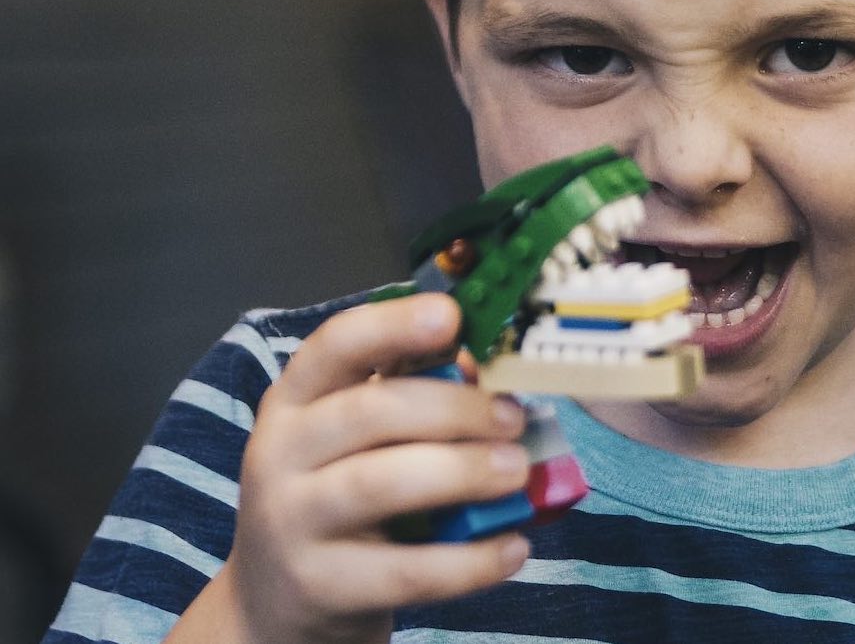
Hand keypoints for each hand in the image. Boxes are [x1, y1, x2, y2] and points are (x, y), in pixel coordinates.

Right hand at [171, 294, 531, 643]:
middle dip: (454, 409)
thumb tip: (484, 371)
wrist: (279, 596)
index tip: (452, 316)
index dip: (393, 325)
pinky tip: (513, 547)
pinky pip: (404, 571)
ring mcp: (292, 522)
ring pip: (380, 484)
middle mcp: (281, 453)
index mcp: (296, 399)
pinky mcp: (319, 586)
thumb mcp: (357, 437)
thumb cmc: (337, 491)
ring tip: (518, 472)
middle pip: (370, 412)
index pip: (334, 345)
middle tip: (514, 419)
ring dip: (463, 471)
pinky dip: (469, 561)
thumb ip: (414, 394)